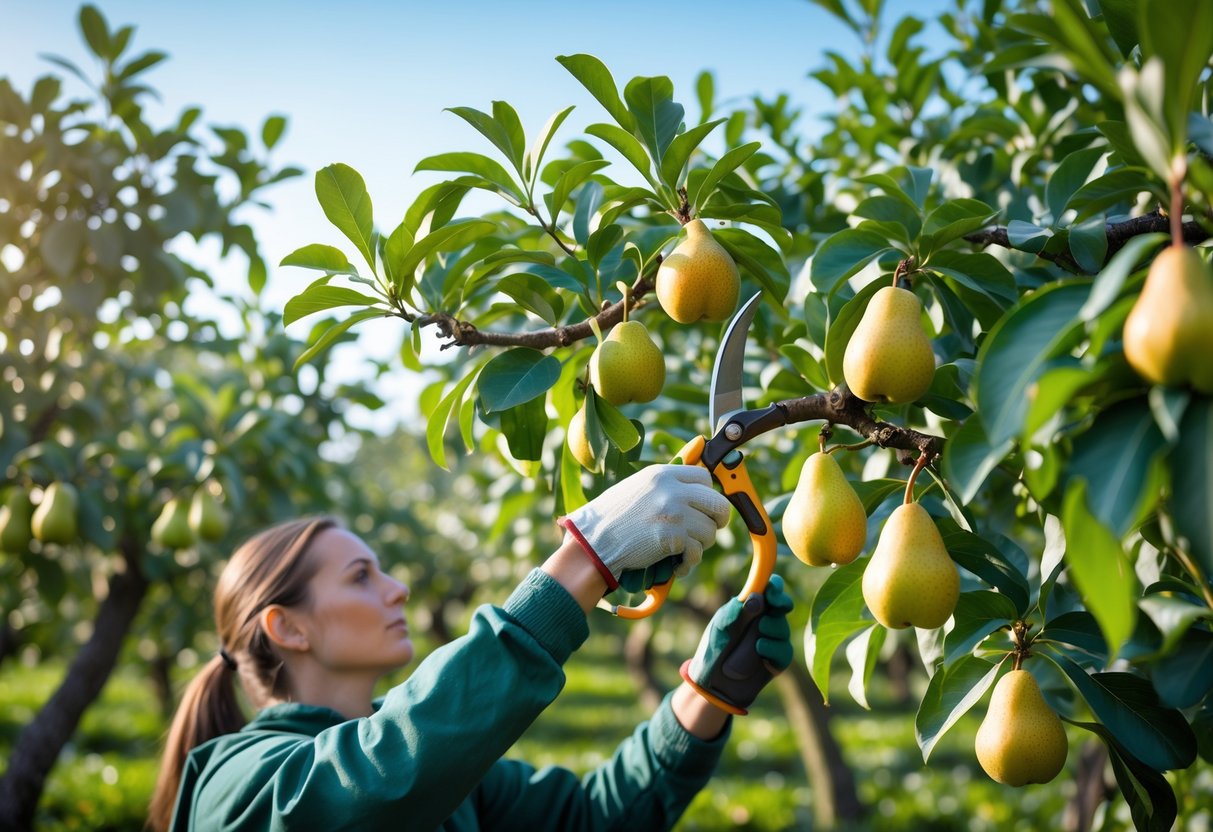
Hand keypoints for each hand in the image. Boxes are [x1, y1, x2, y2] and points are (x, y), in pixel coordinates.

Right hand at [558, 464, 730, 586]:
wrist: (594, 539)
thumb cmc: (613, 516)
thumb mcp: (638, 487)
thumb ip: (666, 485)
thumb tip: (695, 490)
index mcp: (663, 474)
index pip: (704, 477)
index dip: (708, 494)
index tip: (703, 507)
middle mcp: (672, 490)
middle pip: (718, 503)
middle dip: (717, 520)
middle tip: (707, 530)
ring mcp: (674, 513)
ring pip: (710, 532)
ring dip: (700, 545)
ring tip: (683, 550)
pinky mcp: (673, 538)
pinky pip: (696, 552)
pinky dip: (688, 562)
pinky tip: (677, 564)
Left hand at [680, 574, 793, 714]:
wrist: (713, 685)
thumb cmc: (713, 651)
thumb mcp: (718, 629)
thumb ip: (734, 612)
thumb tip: (756, 598)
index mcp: (749, 609)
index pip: (768, 590)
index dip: (775, 586)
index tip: (772, 590)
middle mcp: (763, 621)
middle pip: (783, 605)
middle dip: (782, 604)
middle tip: (772, 608)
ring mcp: (772, 641)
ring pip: (783, 628)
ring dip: (772, 629)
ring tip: (756, 640)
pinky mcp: (777, 661)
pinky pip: (785, 651)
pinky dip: (773, 649)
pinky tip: (760, 652)